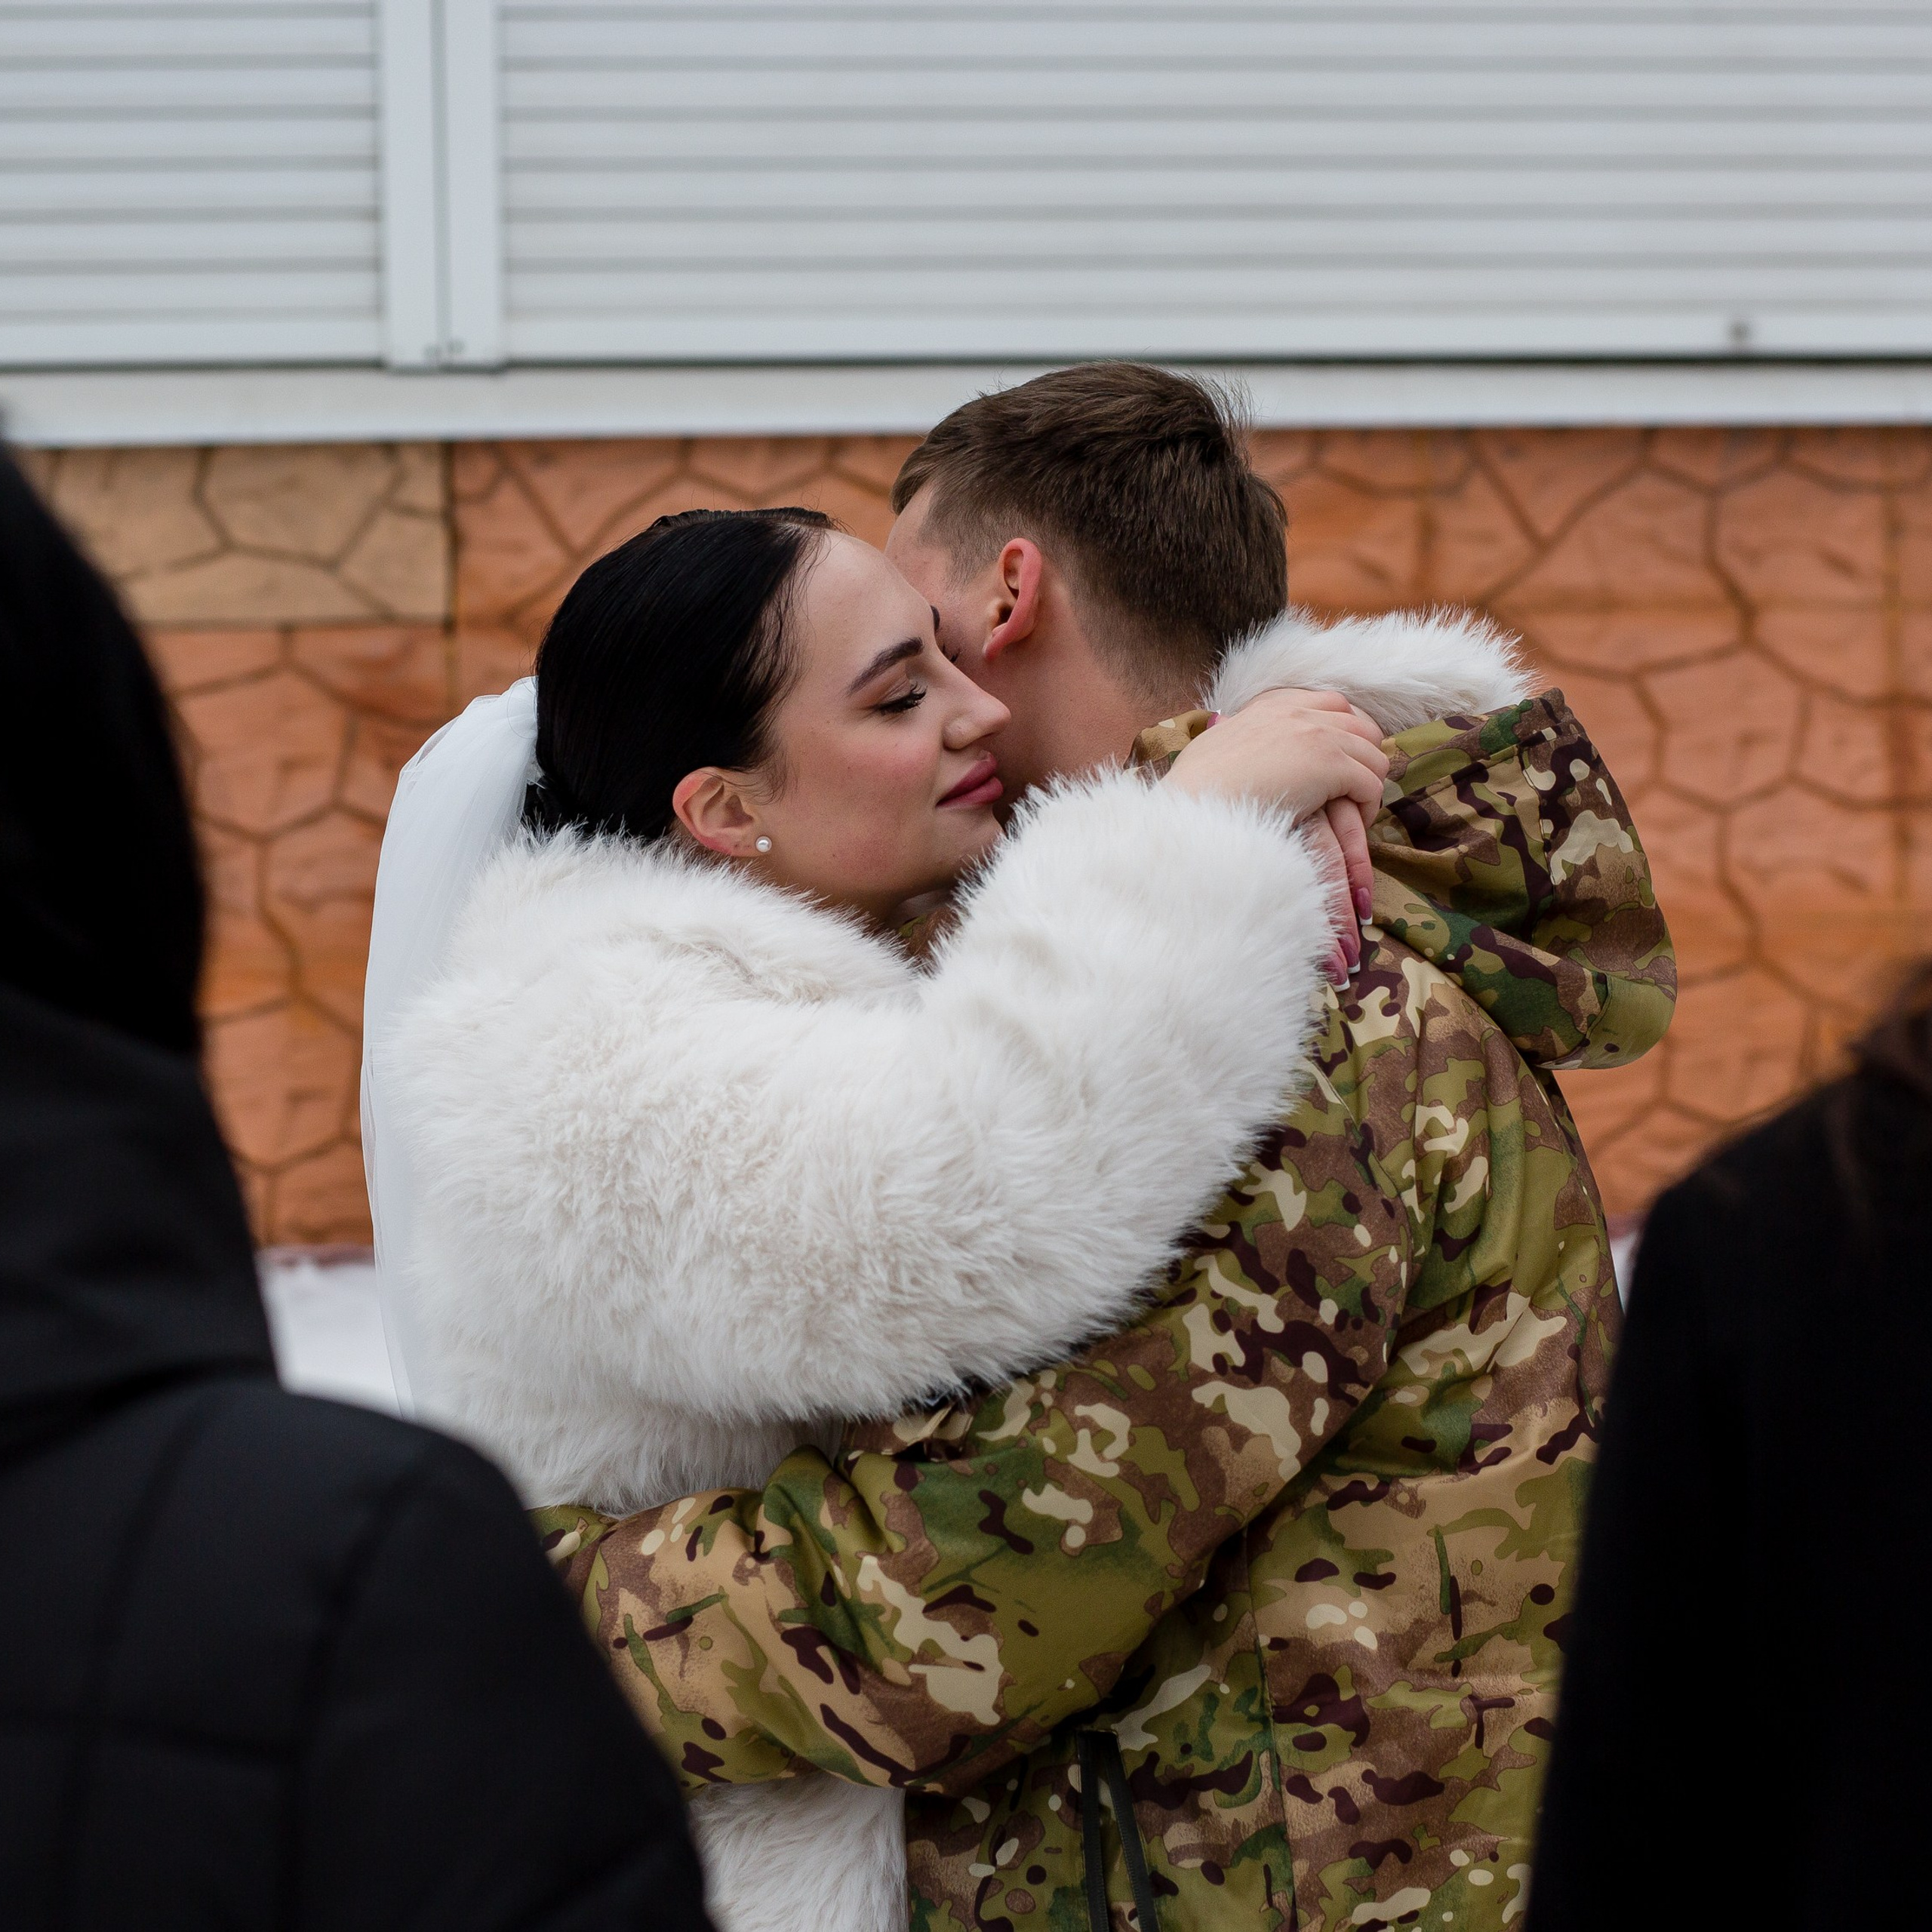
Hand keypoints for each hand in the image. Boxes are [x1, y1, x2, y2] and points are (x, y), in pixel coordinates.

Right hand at [1166, 689, 1385, 984]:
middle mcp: (1301, 712)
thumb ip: (1240, 736)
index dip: (1345, 735)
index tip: (1339, 765)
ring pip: (1375, 756)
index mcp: (1274, 704)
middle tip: (1351, 792)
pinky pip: (1373, 785)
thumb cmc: (1197, 788)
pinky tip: (1349, 825)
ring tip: (1350, 813)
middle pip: (1363, 726)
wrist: (1195, 809)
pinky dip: (1367, 808)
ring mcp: (1320, 736)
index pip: (1334, 704)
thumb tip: (1236, 741)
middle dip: (1364, 759)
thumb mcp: (1218, 744)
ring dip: (1366, 786)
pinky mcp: (1332, 767)